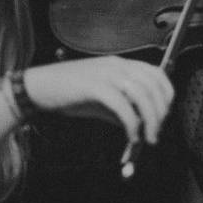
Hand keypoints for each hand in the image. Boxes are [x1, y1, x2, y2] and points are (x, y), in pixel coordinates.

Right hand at [23, 56, 173, 144]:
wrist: (37, 87)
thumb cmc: (68, 93)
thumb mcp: (101, 99)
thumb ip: (122, 107)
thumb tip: (143, 124)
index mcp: (119, 64)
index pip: (155, 73)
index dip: (165, 95)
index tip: (165, 115)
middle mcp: (116, 65)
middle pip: (152, 85)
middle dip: (160, 112)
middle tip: (156, 133)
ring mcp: (105, 74)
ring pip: (142, 94)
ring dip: (150, 120)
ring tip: (147, 138)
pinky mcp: (94, 86)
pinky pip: (122, 106)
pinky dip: (132, 124)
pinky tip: (131, 136)